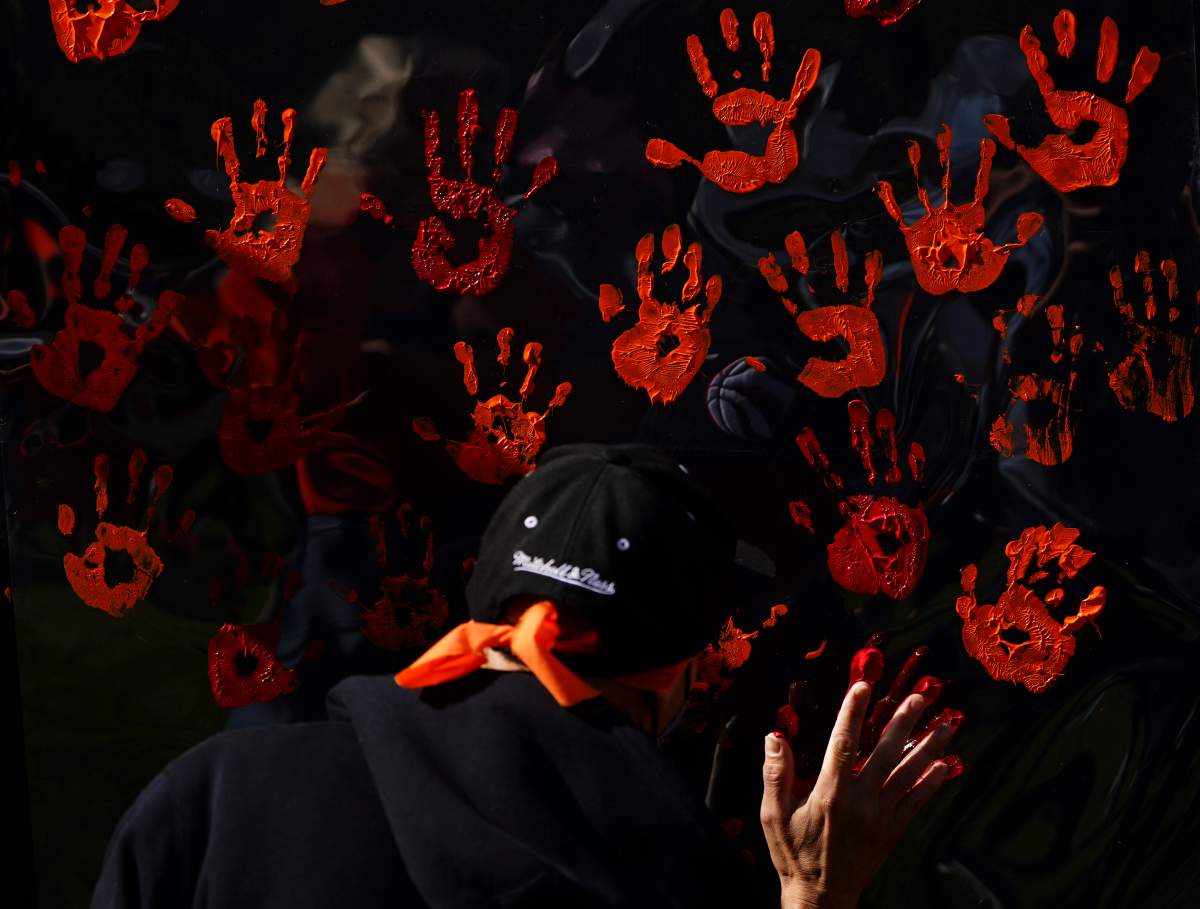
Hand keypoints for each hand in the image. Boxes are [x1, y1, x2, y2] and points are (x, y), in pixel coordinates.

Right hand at [760, 681, 955, 908]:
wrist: (820, 898)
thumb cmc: (793, 854)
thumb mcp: (773, 815)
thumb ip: (775, 774)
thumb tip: (774, 737)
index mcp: (829, 793)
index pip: (843, 743)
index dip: (853, 712)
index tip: (863, 686)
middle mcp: (860, 802)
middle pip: (886, 753)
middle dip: (904, 722)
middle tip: (919, 697)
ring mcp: (880, 817)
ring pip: (908, 774)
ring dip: (928, 747)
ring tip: (945, 725)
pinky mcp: (892, 832)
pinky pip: (916, 802)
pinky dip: (931, 783)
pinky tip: (943, 765)